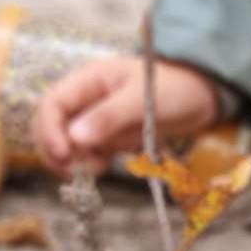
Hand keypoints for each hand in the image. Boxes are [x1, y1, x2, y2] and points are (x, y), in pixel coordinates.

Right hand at [34, 54, 220, 177]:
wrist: (201, 96)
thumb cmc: (174, 88)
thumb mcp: (141, 101)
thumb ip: (108, 117)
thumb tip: (75, 138)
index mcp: (88, 80)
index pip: (52, 104)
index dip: (49, 130)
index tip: (64, 155)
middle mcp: (86, 99)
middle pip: (53, 126)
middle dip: (57, 150)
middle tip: (74, 171)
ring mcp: (96, 118)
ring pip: (68, 143)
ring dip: (75, 160)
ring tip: (97, 168)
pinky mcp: (108, 136)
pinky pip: (87, 153)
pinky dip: (90, 163)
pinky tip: (104, 166)